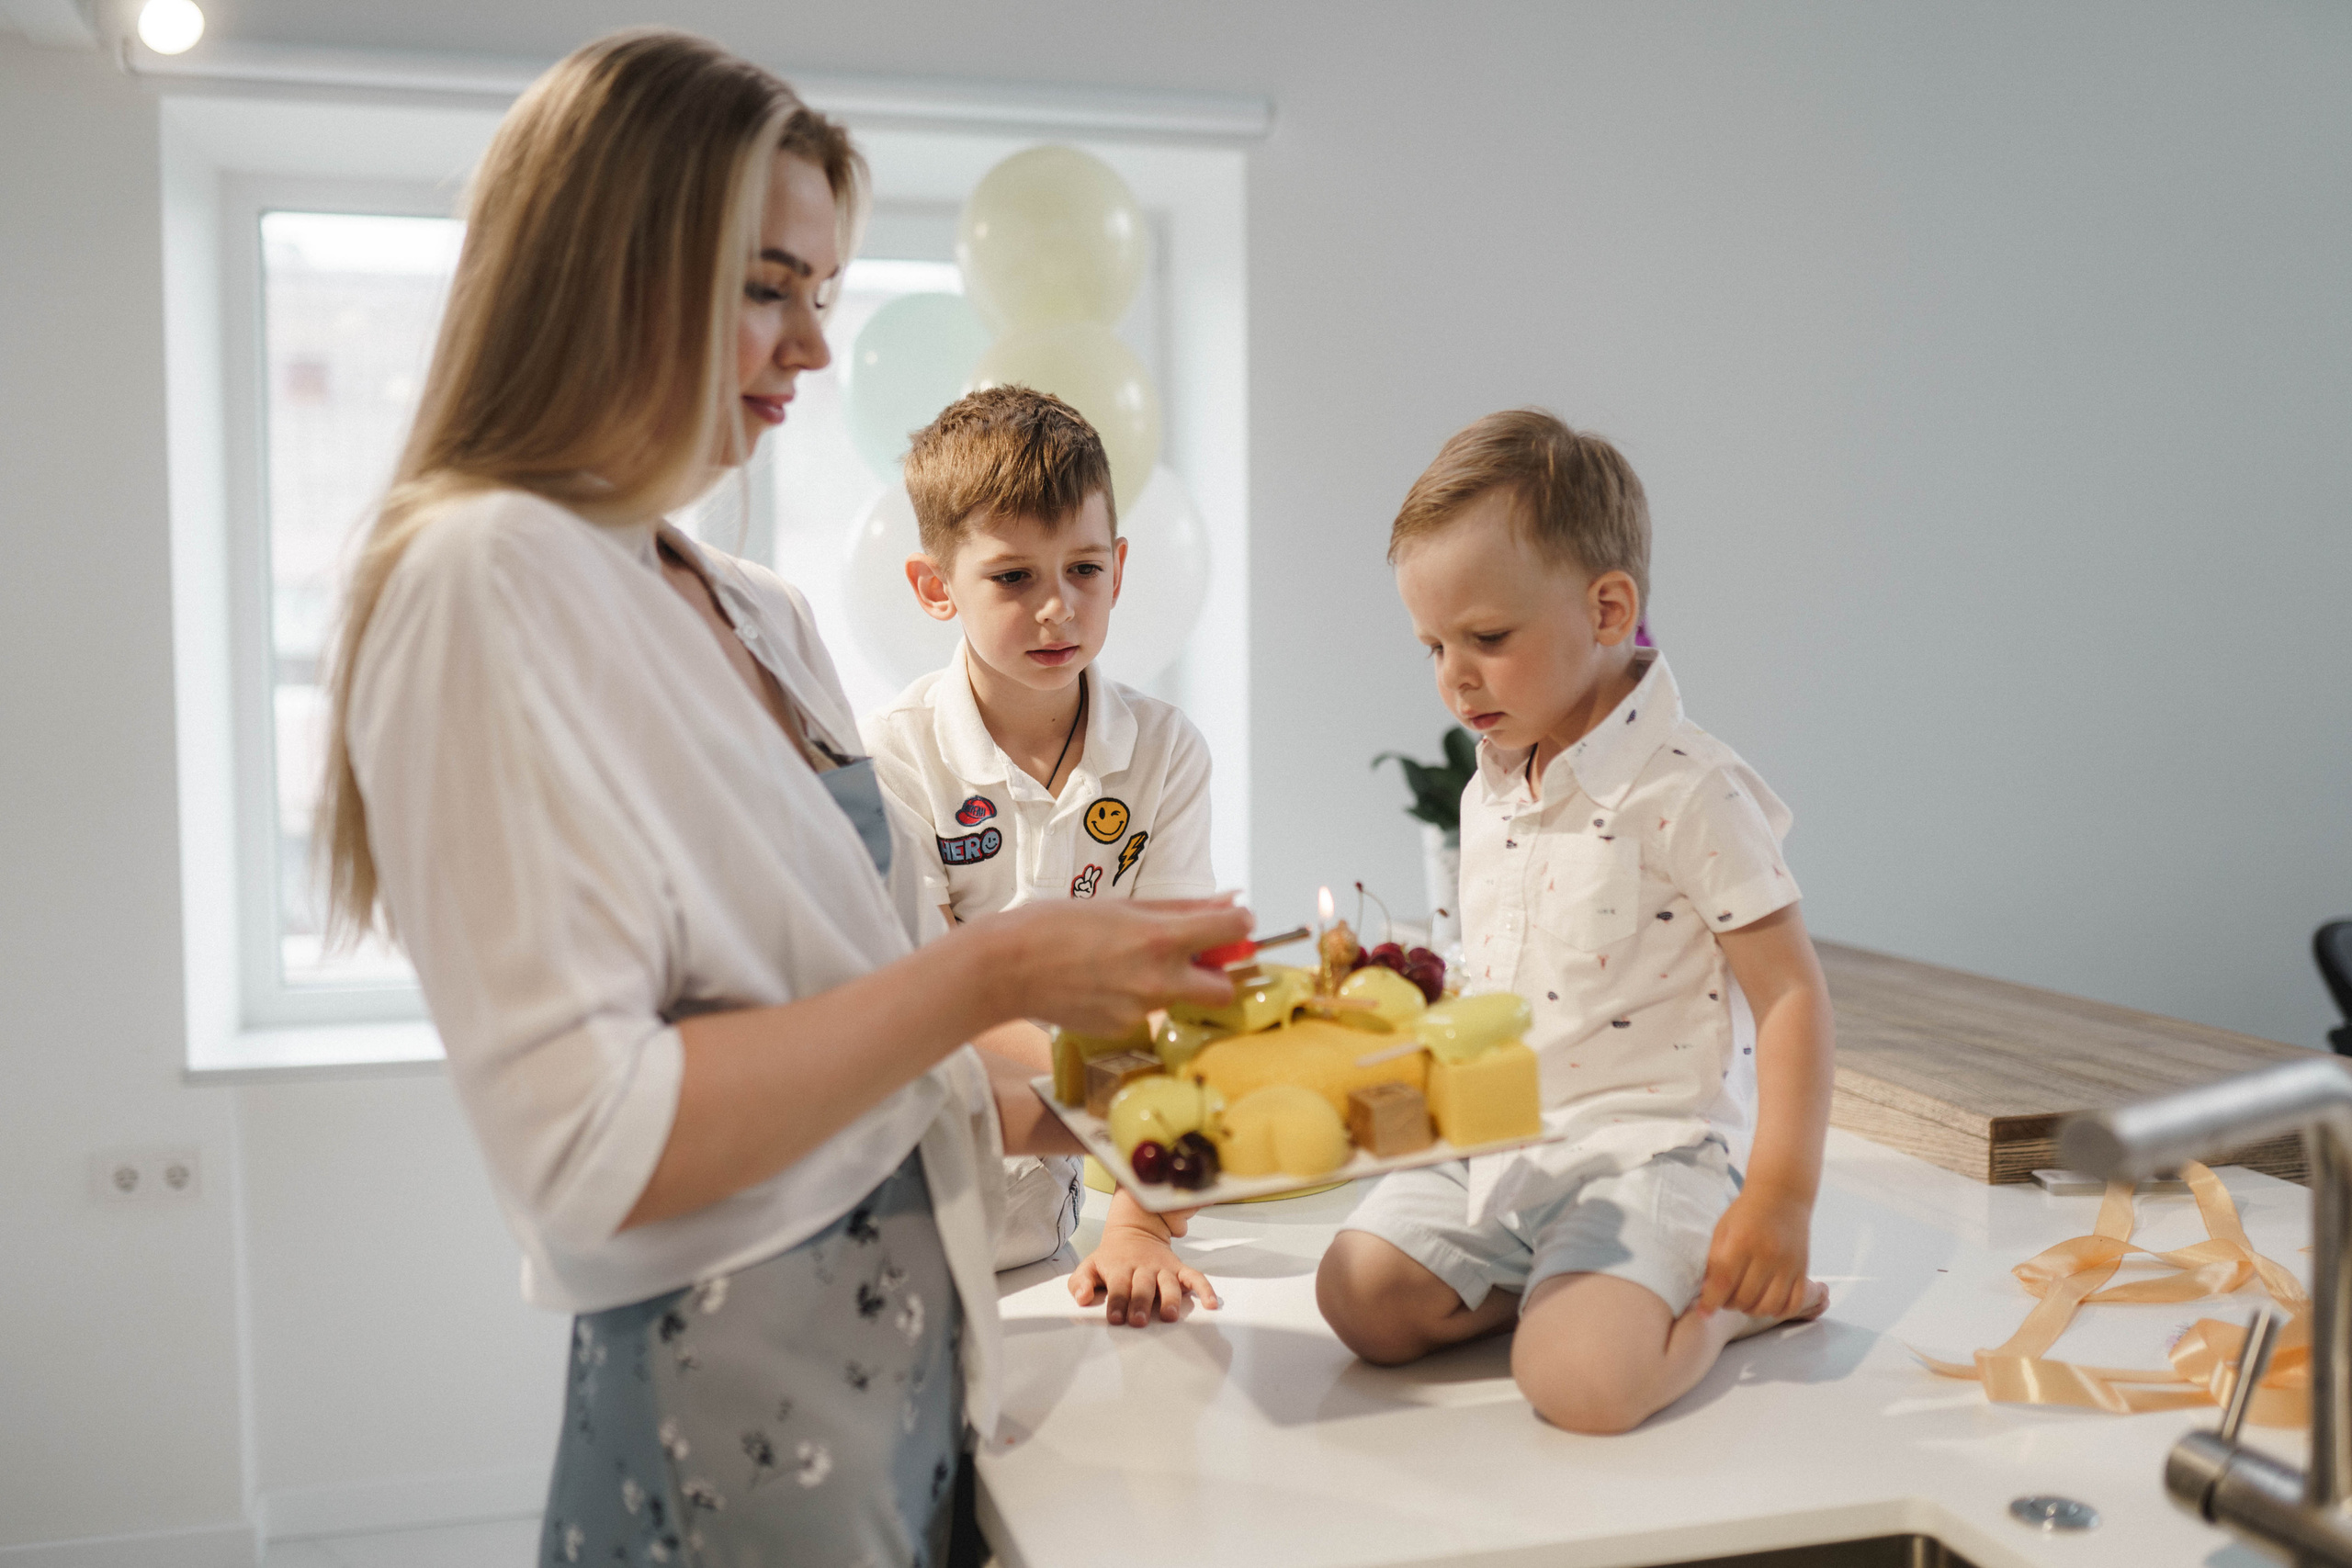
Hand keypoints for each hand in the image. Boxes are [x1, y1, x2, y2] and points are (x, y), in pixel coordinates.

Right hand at [970, 899, 1249, 1037]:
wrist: (1007, 968)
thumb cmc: (1056, 925)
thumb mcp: (1123, 906)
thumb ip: (1180, 909)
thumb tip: (1228, 902)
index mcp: (1162, 939)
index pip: (1234, 931)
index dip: (1239, 925)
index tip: (1231, 923)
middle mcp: (1159, 980)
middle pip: (1222, 989)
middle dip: (1215, 974)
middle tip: (1192, 957)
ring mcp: (1141, 1010)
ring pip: (1177, 999)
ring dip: (1168, 981)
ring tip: (1122, 963)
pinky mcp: (1122, 1029)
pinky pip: (1145, 1012)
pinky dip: (1133, 997)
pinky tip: (1100, 983)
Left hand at [1067, 1196, 1220, 1325]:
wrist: (1134, 1229)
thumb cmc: (1111, 1257)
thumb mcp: (1089, 1265)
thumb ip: (1080, 1282)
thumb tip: (1081, 1298)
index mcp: (1120, 1269)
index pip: (1117, 1287)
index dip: (1116, 1302)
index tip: (1115, 1318)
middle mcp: (1143, 1269)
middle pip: (1143, 1286)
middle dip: (1141, 1303)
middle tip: (1139, 1321)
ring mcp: (1162, 1269)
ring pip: (1169, 1283)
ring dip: (1170, 1299)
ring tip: (1169, 1315)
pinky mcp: (1178, 1269)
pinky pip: (1194, 1277)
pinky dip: (1205, 1289)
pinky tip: (1210, 1304)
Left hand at [1697, 1188, 1812, 1319]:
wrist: (1781, 1195)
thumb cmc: (1746, 1212)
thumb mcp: (1723, 1229)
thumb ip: (1714, 1260)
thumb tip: (1705, 1291)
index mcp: (1742, 1241)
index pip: (1723, 1281)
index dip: (1711, 1301)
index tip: (1703, 1312)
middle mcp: (1767, 1254)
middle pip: (1745, 1298)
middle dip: (1729, 1304)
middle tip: (1724, 1298)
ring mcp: (1788, 1264)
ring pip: (1768, 1306)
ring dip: (1752, 1310)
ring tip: (1744, 1300)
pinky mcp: (1803, 1270)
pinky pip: (1793, 1304)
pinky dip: (1778, 1310)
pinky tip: (1767, 1302)